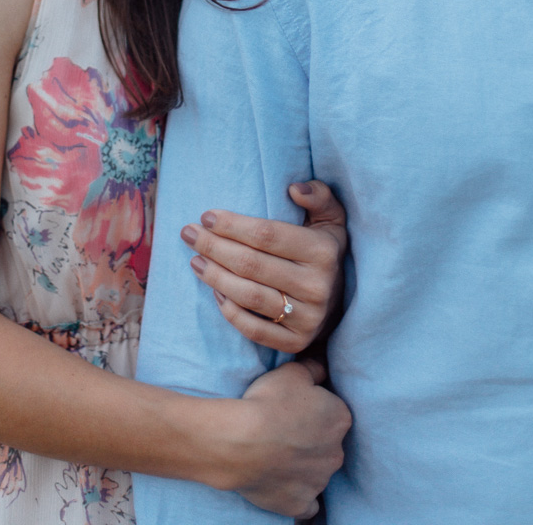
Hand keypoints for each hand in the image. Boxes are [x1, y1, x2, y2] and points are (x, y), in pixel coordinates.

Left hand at [180, 180, 345, 353]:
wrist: (344, 303)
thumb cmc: (324, 250)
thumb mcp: (330, 218)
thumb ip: (318, 196)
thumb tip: (294, 189)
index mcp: (323, 252)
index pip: (267, 235)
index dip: (232, 225)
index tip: (206, 216)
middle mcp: (317, 286)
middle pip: (252, 264)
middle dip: (213, 247)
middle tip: (188, 234)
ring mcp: (308, 318)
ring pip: (249, 296)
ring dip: (214, 277)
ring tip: (194, 260)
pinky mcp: (297, 342)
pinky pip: (253, 329)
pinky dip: (229, 311)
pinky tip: (214, 292)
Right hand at [231, 358, 349, 517]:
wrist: (242, 442)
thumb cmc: (269, 402)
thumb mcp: (291, 371)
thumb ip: (313, 368)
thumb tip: (321, 369)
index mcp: (340, 419)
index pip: (333, 412)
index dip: (314, 409)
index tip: (295, 408)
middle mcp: (337, 453)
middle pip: (328, 443)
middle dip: (312, 438)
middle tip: (283, 430)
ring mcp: (320, 482)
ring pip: (317, 472)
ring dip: (303, 465)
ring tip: (275, 455)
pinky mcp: (301, 504)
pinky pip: (306, 503)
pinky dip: (298, 495)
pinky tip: (284, 485)